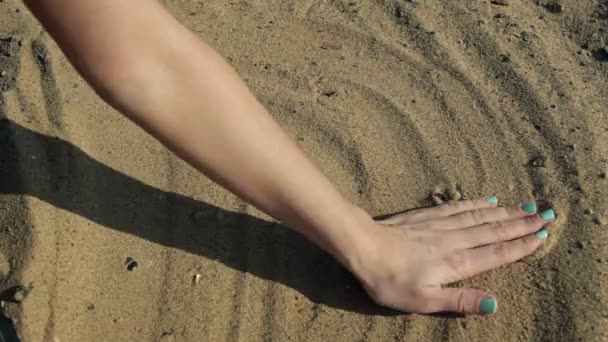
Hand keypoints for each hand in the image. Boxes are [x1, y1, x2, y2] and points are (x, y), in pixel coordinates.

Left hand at [347, 197, 553, 314]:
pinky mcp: (425, 216)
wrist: (361, 246)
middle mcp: (453, 239)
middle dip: (521, 223)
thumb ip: (460, 300)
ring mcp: (439, 225)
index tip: (542, 236)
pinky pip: (457, 207)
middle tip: (545, 215)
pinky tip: (484, 199)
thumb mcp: (423, 300)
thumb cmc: (389, 279)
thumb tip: (494, 304)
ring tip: (524, 206)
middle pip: (493, 229)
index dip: (520, 246)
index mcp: (456, 262)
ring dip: (503, 212)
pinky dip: (474, 203)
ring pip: (479, 216)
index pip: (496, 253)